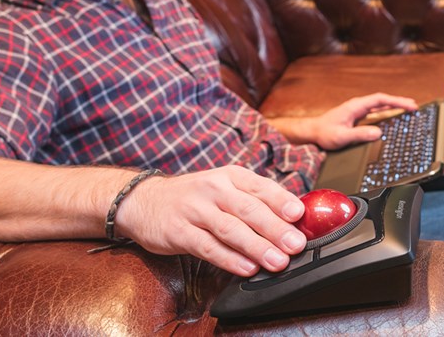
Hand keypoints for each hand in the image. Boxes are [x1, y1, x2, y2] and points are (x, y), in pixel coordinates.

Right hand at [113, 165, 307, 276]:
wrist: (144, 200)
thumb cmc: (194, 197)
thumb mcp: (224, 188)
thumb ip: (254, 201)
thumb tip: (293, 220)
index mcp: (230, 176)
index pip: (261, 187)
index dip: (282, 201)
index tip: (299, 214)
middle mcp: (214, 189)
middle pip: (249, 209)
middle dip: (275, 228)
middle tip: (295, 244)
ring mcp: (195, 210)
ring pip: (230, 229)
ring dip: (256, 247)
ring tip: (277, 261)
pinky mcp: (179, 232)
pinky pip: (208, 247)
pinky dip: (229, 259)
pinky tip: (246, 268)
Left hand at [277, 93, 417, 150]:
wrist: (311, 133)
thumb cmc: (323, 133)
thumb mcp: (341, 136)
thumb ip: (360, 134)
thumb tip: (378, 133)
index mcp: (356, 106)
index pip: (380, 100)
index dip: (396, 101)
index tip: (409, 105)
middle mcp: (358, 106)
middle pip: (383, 101)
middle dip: (399, 103)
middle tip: (414, 107)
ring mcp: (357, 111)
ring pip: (379, 106)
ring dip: (393, 107)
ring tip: (408, 110)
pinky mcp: (356, 117)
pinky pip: (375, 113)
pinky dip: (386, 113)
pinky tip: (392, 117)